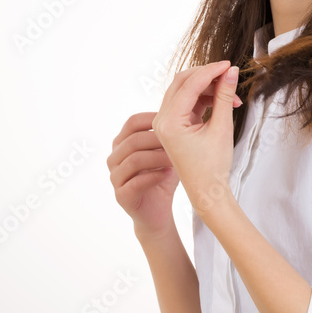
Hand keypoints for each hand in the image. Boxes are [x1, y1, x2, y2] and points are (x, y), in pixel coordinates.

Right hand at [106, 111, 181, 239]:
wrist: (158, 211)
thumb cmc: (165, 174)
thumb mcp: (171, 149)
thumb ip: (177, 129)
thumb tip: (197, 101)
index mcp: (123, 142)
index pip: (132, 121)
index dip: (154, 118)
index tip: (178, 120)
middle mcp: (114, 157)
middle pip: (132, 140)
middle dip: (159, 139)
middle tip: (181, 139)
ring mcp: (115, 176)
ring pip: (133, 160)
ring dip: (158, 157)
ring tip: (177, 158)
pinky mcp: (121, 195)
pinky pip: (135, 182)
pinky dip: (154, 176)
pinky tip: (169, 174)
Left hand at [152, 60, 241, 215]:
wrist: (206, 190)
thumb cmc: (213, 166)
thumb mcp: (222, 128)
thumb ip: (224, 96)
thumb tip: (231, 72)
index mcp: (169, 122)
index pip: (189, 84)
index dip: (211, 71)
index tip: (230, 65)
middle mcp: (162, 120)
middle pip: (182, 82)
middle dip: (207, 76)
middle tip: (230, 73)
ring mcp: (165, 122)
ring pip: (185, 90)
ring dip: (208, 87)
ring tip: (232, 96)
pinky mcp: (173, 124)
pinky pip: (187, 101)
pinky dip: (205, 98)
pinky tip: (223, 102)